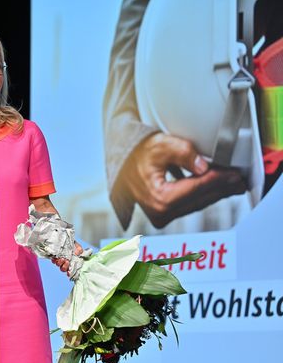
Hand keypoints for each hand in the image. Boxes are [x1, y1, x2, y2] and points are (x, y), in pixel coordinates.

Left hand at [51, 241, 84, 272]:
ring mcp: (59, 260)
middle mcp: (65, 263)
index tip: (69, 272)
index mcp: (71, 262)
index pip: (70, 271)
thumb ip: (79, 250)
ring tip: (62, 258)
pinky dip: (54, 259)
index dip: (69, 273)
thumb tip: (77, 253)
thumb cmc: (73, 245)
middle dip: (65, 266)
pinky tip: (55, 257)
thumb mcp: (77, 246)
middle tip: (67, 261)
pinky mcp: (54, 256)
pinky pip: (53, 260)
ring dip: (60, 263)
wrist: (66, 240)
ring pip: (58, 265)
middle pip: (63, 269)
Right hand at [121, 133, 246, 227]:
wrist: (122, 165)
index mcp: (159, 198)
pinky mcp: (164, 215)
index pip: (197, 188)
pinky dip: (204, 195)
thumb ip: (183, 153)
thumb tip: (203, 166)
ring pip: (197, 204)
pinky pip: (190, 205)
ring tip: (233, 184)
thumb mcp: (160, 146)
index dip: (218, 179)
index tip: (234, 174)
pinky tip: (216, 188)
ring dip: (216, 193)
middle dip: (221, 188)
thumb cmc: (138, 155)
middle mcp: (160, 212)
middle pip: (199, 199)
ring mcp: (162, 216)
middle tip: (239, 179)